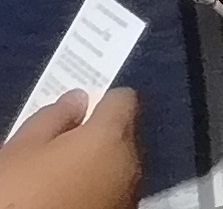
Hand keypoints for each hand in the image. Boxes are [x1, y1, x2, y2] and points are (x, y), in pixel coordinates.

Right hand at [0, 89, 141, 208]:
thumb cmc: (16, 195)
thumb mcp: (21, 149)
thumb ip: (54, 117)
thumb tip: (79, 100)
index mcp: (112, 136)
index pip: (124, 99)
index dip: (99, 103)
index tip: (74, 118)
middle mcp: (132, 163)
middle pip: (124, 135)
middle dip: (96, 138)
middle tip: (56, 154)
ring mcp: (130, 196)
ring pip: (120, 167)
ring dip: (97, 168)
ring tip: (56, 184)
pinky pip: (113, 194)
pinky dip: (96, 193)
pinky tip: (66, 203)